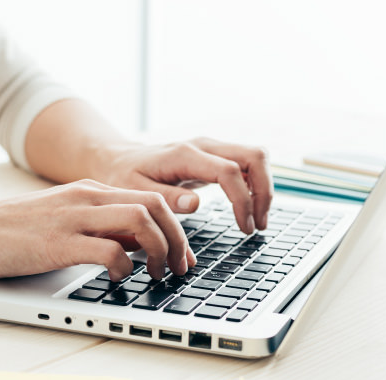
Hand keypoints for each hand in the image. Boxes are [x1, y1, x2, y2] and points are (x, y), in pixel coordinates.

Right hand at [0, 180, 194, 281]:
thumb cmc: (7, 233)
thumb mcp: (62, 221)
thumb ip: (99, 227)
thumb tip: (136, 247)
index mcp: (89, 191)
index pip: (150, 198)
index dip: (176, 228)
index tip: (182, 255)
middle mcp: (86, 198)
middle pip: (156, 206)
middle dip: (178, 239)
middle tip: (180, 269)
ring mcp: (72, 218)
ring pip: (141, 221)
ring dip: (160, 251)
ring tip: (158, 276)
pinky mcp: (57, 243)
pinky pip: (110, 250)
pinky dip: (126, 267)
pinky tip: (122, 279)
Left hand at [90, 137, 274, 233]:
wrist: (120, 160)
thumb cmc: (126, 177)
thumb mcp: (137, 191)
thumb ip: (167, 198)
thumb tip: (195, 205)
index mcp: (186, 155)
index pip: (230, 172)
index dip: (243, 201)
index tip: (245, 228)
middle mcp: (205, 146)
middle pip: (255, 156)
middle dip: (264, 192)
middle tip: (258, 224)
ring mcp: (213, 148)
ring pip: (257, 158)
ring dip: (264, 189)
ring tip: (257, 221)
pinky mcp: (217, 156)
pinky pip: (249, 165)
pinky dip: (256, 186)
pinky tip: (249, 210)